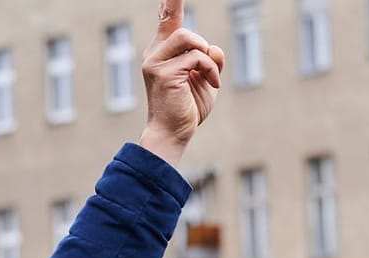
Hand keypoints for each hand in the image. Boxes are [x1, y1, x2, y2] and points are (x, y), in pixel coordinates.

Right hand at [138, 1, 224, 162]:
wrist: (173, 134)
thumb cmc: (187, 110)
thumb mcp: (204, 80)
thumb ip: (210, 62)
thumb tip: (214, 48)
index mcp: (161, 52)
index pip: (166, 19)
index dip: (170, 2)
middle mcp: (154, 54)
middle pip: (180, 27)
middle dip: (202, 45)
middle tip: (210, 71)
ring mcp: (155, 62)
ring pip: (187, 37)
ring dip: (206, 56)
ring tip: (211, 77)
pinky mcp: (163, 73)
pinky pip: (196, 57)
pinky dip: (210, 69)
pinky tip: (212, 84)